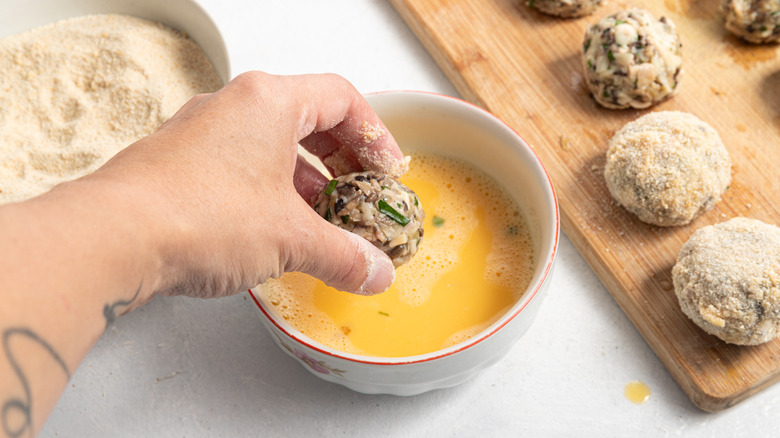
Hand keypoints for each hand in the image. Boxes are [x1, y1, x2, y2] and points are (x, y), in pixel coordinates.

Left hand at [88, 71, 404, 297]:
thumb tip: (373, 271)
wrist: (112, 239)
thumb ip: (343, 254)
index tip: (386, 171)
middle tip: (359, 195)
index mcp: (269, 101)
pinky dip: (269, 195)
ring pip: (271, 147)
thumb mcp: (291, 238)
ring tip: (325, 224)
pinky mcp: (179, 165)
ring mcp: (201, 134)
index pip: (342, 99)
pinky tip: (277, 233)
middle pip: (308, 120)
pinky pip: (239, 169)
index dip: (375, 135)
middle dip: (342, 163)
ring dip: (306, 184)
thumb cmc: (198, 215)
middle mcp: (233, 107)